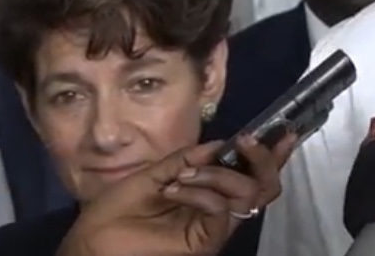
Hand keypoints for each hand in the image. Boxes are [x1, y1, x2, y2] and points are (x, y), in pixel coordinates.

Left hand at [57, 134, 296, 255]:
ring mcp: (214, 228)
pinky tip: (177, 188)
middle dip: (263, 159)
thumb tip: (221, 145)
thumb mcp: (154, 173)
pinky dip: (204, 192)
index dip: (272, 155)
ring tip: (185, 173)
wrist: (91, 243)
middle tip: (246, 142)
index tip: (284, 132)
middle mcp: (219, 211)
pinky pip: (222, 210)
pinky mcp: (206, 242)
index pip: (251, 174)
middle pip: (265, 186)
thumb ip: (187, 159)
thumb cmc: (116, 211)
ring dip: (222, 175)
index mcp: (210, 194)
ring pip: (250, 195)